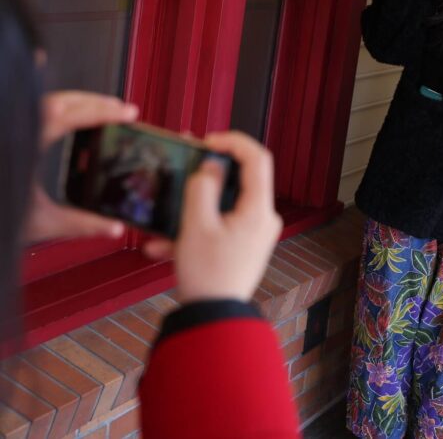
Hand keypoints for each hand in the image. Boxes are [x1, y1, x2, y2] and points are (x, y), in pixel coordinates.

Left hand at [22, 92, 137, 243]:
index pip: (69, 114)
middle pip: (59, 100)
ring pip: (43, 101)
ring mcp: (9, 132)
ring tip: (101, 109)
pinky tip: (60, 109)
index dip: (102, 112)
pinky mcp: (8, 139)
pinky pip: (30, 113)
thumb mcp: (38, 223)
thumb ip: (79, 224)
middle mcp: (13, 131)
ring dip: (75, 103)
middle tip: (121, 109)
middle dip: (95, 102)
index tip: (125, 113)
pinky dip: (52, 108)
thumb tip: (112, 227)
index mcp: (24, 145)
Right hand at [144, 132, 281, 303]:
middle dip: (207, 172)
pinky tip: (161, 245)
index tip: (206, 141)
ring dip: (192, 207)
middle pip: (239, 180)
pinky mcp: (241, 246)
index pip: (257, 159)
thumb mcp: (196, 226)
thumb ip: (202, 188)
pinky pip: (218, 227)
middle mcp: (262, 219)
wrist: (213, 320)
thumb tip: (211, 165)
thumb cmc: (207, 275)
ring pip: (222, 206)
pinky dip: (193, 230)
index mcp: (259, 210)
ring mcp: (253, 234)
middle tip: (183, 162)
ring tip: (164, 210)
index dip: (233, 142)